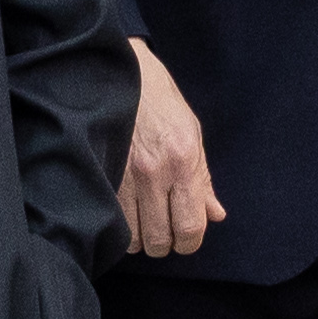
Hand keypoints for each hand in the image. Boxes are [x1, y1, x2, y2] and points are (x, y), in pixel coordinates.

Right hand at [118, 44, 223, 257]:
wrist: (121, 73)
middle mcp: (154, 172)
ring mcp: (124, 175)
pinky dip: (121, 227)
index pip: (190, 226)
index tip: (187, 239)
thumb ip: (203, 179)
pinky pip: (113, 219)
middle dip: (166, 245)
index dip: (190, 242)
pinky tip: (127, 215)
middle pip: (160, 239)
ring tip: (145, 223)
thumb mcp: (193, 134)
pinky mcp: (102, 174)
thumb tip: (214, 214)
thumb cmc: (161, 102)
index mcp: (183, 161)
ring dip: (141, 238)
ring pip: (133, 236)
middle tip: (166, 233)